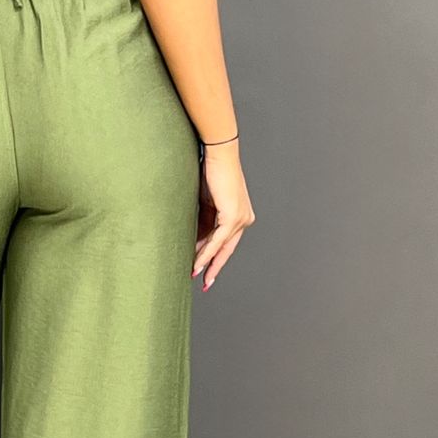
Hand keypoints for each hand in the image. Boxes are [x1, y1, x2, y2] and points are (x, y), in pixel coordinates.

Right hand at [193, 140, 254, 290]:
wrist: (218, 154)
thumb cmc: (210, 172)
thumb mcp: (205, 202)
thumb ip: (203, 222)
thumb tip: (195, 240)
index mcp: (239, 215)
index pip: (225, 241)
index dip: (214, 257)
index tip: (204, 270)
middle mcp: (244, 219)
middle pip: (227, 249)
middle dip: (214, 267)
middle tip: (204, 283)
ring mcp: (240, 219)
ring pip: (221, 248)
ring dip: (206, 262)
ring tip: (194, 275)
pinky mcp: (232, 216)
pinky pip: (217, 241)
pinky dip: (206, 253)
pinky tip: (196, 263)